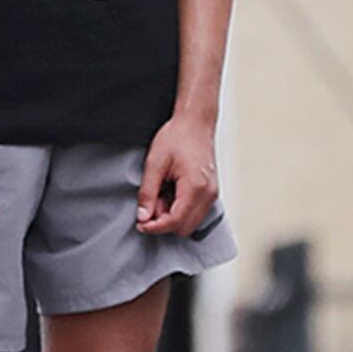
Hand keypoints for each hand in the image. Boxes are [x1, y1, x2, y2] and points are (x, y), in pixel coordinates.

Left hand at [138, 114, 219, 236]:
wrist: (195, 123)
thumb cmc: (178, 137)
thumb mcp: (155, 163)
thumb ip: (148, 193)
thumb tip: (143, 216)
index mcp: (195, 187)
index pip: (175, 222)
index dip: (155, 227)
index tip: (140, 224)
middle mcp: (208, 194)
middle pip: (184, 228)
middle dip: (164, 222)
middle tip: (151, 202)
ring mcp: (212, 194)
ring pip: (190, 223)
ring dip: (172, 216)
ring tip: (161, 193)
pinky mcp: (210, 192)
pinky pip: (195, 213)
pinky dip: (180, 210)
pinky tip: (171, 193)